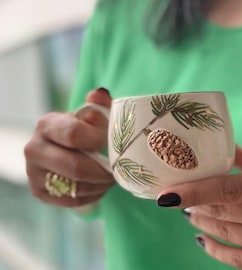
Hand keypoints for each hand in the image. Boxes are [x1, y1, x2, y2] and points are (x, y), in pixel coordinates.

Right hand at [24, 88, 113, 207]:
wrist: (66, 150)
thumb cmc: (84, 130)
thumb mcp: (93, 114)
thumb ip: (99, 104)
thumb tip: (100, 95)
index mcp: (48, 124)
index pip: (74, 134)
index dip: (98, 140)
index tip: (111, 143)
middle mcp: (34, 148)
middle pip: (76, 167)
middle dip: (103, 171)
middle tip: (117, 170)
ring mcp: (34, 173)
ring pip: (77, 187)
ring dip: (100, 185)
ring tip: (111, 177)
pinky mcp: (40, 192)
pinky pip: (72, 201)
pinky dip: (92, 196)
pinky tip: (99, 186)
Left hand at [157, 145, 241, 269]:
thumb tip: (219, 148)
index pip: (227, 189)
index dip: (194, 192)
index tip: (168, 195)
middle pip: (222, 212)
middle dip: (195, 206)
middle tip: (180, 199)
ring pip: (227, 234)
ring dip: (202, 224)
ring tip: (190, 214)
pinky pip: (238, 261)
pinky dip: (216, 251)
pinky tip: (203, 240)